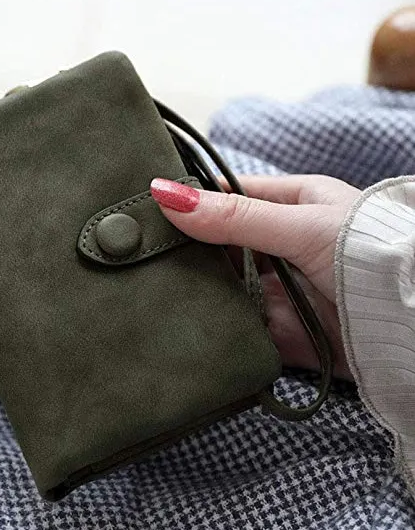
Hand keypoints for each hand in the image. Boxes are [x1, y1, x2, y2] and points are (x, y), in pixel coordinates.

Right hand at [150, 174, 361, 378]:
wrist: (410, 324)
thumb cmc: (369, 254)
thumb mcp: (297, 225)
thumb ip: (233, 217)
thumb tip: (166, 195)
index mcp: (296, 205)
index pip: (230, 198)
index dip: (193, 204)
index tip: (149, 212)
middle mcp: (288, 247)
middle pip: (224, 250)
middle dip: (191, 257)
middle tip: (143, 260)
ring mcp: (287, 292)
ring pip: (230, 293)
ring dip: (202, 298)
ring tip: (153, 297)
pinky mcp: (288, 334)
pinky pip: (244, 332)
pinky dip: (221, 335)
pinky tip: (184, 332)